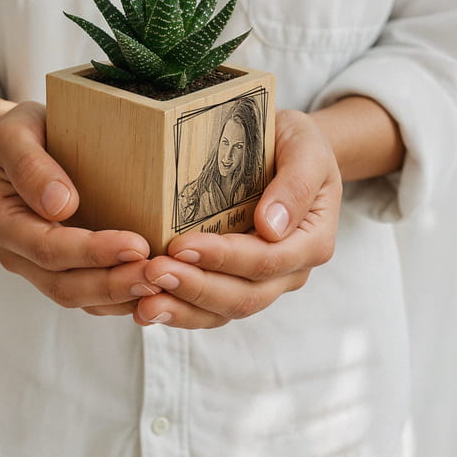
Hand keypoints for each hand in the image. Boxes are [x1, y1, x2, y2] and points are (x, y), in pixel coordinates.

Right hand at [0, 101, 159, 315]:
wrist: (19, 145)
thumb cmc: (20, 135)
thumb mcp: (13, 134)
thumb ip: (29, 166)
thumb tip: (60, 204)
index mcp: (1, 223)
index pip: (48, 248)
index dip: (93, 252)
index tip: (136, 245)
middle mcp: (18, 254)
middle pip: (65, 285)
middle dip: (113, 284)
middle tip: (157, 275)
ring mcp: (41, 268)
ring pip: (81, 298)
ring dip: (122, 297)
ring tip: (162, 285)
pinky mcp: (66, 270)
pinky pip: (93, 297)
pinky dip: (123, 298)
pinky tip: (155, 290)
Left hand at [133, 109, 341, 328]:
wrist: (288, 151)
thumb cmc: (297, 145)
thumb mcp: (307, 150)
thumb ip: (297, 184)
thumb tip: (271, 226)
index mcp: (311, 241)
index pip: (267, 260)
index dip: (223, 257)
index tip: (181, 245)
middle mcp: (290, 271)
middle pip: (244, 295)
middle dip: (196, 287)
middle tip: (153, 272)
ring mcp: (263, 283)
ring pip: (224, 311)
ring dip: (183, 308)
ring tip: (145, 302)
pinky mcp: (237, 283)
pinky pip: (210, 309)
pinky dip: (179, 311)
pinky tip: (146, 307)